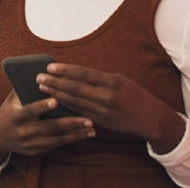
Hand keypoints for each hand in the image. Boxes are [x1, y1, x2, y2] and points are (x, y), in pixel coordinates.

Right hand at [0, 92, 94, 164]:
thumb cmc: (9, 111)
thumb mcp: (12, 99)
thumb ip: (25, 88)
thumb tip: (43, 72)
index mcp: (16, 116)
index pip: (30, 110)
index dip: (42, 106)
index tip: (56, 100)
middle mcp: (23, 131)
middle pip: (50, 128)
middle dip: (70, 123)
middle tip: (89, 119)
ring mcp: (30, 144)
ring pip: (56, 140)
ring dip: (76, 134)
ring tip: (92, 128)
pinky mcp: (35, 152)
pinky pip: (55, 146)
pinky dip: (70, 140)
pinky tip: (83, 135)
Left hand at [36, 64, 179, 143]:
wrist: (150, 118)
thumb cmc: (134, 95)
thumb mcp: (121, 80)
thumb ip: (100, 78)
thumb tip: (76, 73)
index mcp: (112, 82)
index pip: (83, 74)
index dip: (65, 70)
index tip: (50, 67)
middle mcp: (106, 96)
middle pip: (75, 88)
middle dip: (55, 82)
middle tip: (39, 78)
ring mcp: (103, 111)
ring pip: (74, 102)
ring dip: (57, 94)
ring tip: (43, 88)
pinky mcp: (101, 122)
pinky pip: (80, 112)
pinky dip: (66, 106)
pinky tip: (55, 101)